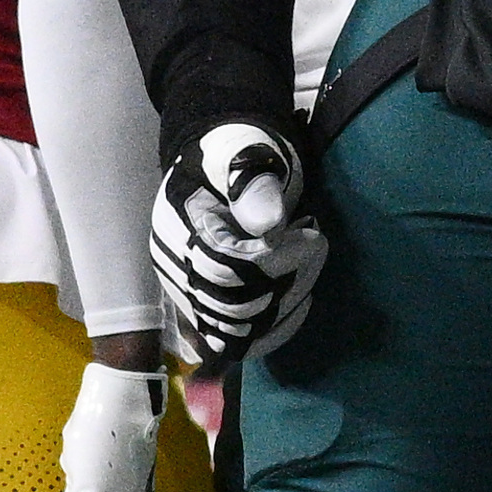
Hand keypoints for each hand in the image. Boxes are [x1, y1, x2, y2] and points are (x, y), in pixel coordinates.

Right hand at [149, 120, 327, 369]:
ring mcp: (188, 294)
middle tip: (316, 248)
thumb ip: (256, 181)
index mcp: (178, 226)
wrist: (221, 165)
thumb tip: (269, 223)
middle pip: (230, 307)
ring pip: (235, 333)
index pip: (223, 268)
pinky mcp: (205, 309)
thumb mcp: (248, 150)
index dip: (275, 261)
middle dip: (285, 283)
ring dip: (283, 307)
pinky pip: (234, 341)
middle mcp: (175, 268)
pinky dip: (271, 332)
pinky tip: (299, 305)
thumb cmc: (236, 153)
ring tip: (309, 268)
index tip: (311, 235)